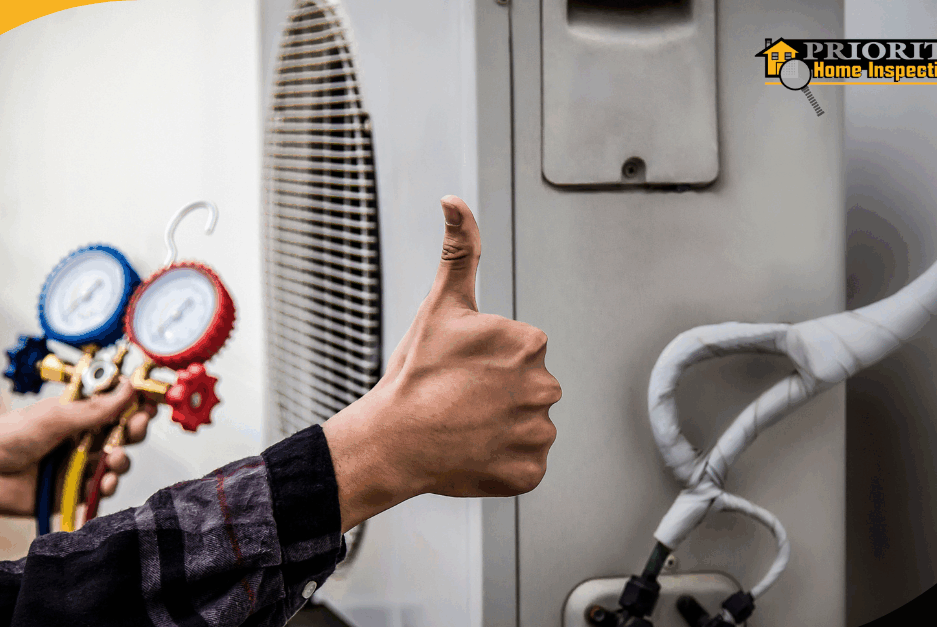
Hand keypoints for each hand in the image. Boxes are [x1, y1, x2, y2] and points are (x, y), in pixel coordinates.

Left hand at [0, 380, 156, 516]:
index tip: (150, 400)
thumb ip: (96, 409)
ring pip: (116, 460)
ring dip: (122, 459)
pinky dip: (107, 485)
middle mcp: (82, 436)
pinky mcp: (75, 489)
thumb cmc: (7, 437)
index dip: (135, 402)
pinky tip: (104, 482)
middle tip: (138, 425)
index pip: (115, 404)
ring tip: (115, 459)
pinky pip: (101, 487)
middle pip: (123, 432)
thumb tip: (129, 388)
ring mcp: (80, 463)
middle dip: (135, 428)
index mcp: (77, 412)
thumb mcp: (55, 417)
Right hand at [323, 195, 561, 532]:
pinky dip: (502, 462)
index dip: (486, 362)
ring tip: (463, 427)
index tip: (459, 371)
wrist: (391, 440)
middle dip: (498, 395)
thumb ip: (459, 249)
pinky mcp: (531, 472)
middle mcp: (545, 387)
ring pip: (527, 426)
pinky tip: (472, 452)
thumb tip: (453, 200)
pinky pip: (525, 464)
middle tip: (458, 401)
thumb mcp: (440, 303)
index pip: (520, 352)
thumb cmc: (414, 372)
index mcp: (530, 343)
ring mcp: (538, 434)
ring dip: (500, 428)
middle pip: (527, 389)